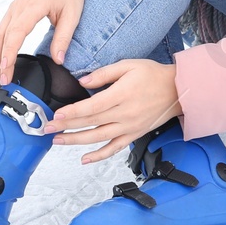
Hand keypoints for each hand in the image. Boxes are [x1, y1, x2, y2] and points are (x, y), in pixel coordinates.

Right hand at [0, 0, 86, 83]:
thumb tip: (59, 60)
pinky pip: (0, 30)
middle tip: (1, 80)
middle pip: (2, 37)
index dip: (9, 53)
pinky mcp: (13, 11)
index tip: (6, 69)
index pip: (16, 33)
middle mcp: (18, 8)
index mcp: (32, 7)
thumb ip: (64, 37)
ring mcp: (13, 9)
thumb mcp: (72, 13)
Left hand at [43, 59, 181, 163]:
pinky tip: (84, 159)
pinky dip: (99, 156)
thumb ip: (104, 73)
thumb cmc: (153, 75)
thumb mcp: (128, 65)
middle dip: (66, 127)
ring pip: (98, 138)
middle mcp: (124, 114)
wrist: (177, 90)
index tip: (55, 116)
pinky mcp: (133, 135)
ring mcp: (129, 127)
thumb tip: (82, 81)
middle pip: (90, 123)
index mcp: (121, 95)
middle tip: (47, 128)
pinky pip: (114, 148)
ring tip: (58, 141)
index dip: (72, 113)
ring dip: (76, 141)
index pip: (91, 107)